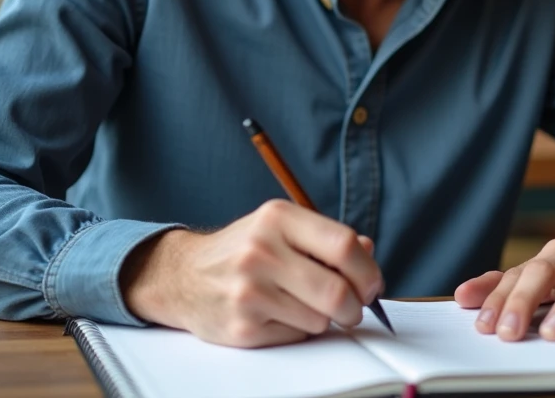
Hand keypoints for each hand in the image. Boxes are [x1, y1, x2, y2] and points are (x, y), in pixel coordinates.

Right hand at [120, 199, 382, 347]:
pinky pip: (296, 337)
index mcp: (278, 217)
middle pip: (337, 290)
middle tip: (352, 308)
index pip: (344, 245)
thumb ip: (325, 239)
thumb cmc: (242, 250)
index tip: (371, 285)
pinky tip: (279, 316)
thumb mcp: (280, 228)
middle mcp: (261, 250)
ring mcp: (249, 291)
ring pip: (320, 319)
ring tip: (303, 305)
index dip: (368, 271)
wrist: (183, 276)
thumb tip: (369, 252)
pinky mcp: (242, 327)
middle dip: (355, 306)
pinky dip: (298, 331)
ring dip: (323, 319)